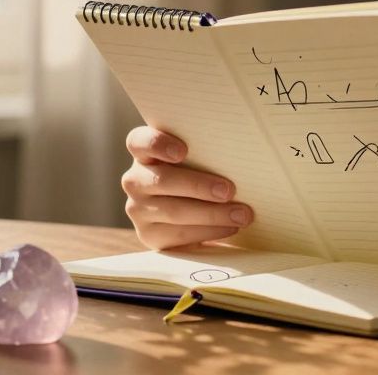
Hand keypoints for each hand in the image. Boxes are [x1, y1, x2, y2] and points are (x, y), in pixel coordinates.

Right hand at [121, 125, 253, 249]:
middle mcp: (135, 180)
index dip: (158, 144)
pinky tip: (229, 228)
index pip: (140, 141)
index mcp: (144, 152)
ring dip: (212, 214)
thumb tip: (238, 158)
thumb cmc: (198, 174)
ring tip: (241, 215)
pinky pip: (179, 234)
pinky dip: (209, 231)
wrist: (188, 214)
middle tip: (229, 190)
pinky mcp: (148, 235)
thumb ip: (205, 153)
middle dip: (198, 186)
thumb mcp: (197, 159)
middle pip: (162, 180)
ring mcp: (138, 209)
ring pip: (174, 211)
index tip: (183, 151)